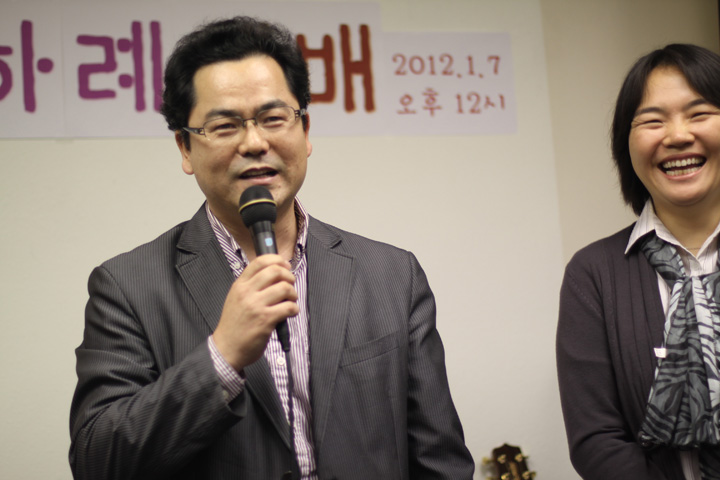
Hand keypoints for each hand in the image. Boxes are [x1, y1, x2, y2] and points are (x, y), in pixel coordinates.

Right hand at [212, 254, 297, 370]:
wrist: (226, 348)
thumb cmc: (234, 325)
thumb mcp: (236, 298)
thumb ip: (251, 286)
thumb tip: (274, 274)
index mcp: (240, 285)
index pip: (260, 261)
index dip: (277, 260)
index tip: (285, 265)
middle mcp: (247, 293)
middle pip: (275, 271)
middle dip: (289, 276)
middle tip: (290, 284)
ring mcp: (256, 306)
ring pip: (284, 288)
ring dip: (293, 293)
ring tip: (291, 300)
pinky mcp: (266, 320)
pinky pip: (288, 307)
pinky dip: (294, 309)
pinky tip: (291, 312)